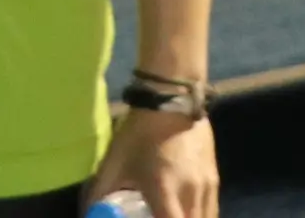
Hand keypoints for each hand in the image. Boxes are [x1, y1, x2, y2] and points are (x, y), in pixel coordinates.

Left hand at [85, 107, 218, 217]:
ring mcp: (207, 189)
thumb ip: (100, 190)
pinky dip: (198, 216)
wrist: (172, 100)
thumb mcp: (115, 160)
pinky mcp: (215, 181)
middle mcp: (191, 195)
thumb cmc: (140, 131)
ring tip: (168, 214)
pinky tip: (184, 211)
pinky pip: (210, 211)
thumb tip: (89, 212)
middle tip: (157, 216)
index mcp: (164, 192)